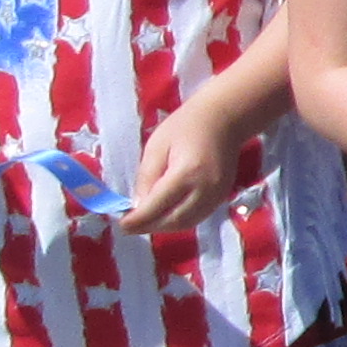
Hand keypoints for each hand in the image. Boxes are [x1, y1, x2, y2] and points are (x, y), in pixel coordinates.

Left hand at [115, 98, 242, 236]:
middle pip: (174, 220)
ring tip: (145, 224)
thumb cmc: (187, 125)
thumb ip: (147, 177)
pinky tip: (164, 216)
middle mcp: (205, 190)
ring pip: (187, 223)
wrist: (225, 118)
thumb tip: (138, 205)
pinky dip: (179, 221)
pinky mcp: (222, 196)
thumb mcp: (157, 146)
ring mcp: (217, 195)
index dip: (139, 219)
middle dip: (150, 227)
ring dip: (164, 227)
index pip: (158, 205)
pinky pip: (197, 217)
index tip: (122, 225)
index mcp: (187, 173)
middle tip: (130, 227)